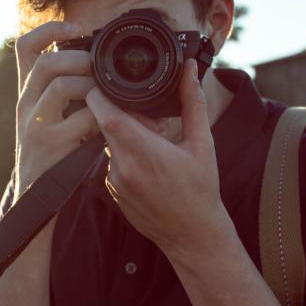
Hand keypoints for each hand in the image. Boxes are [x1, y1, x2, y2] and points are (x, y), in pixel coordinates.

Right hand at [14, 21, 99, 197]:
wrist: (37, 197)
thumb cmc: (54, 153)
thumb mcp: (53, 117)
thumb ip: (69, 93)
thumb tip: (99, 65)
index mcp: (28, 93)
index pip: (25, 48)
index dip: (49, 30)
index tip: (76, 27)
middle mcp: (26, 105)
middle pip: (46, 64)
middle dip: (79, 59)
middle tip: (101, 68)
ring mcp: (35, 125)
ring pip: (62, 86)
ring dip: (92, 86)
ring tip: (109, 98)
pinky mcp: (50, 145)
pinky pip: (82, 118)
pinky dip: (102, 116)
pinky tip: (110, 125)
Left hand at [85, 59, 230, 256]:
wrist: (192, 235)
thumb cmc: (201, 191)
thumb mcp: (202, 144)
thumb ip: (192, 103)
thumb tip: (189, 69)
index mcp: (144, 152)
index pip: (106, 113)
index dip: (103, 94)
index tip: (114, 85)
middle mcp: (122, 166)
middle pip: (105, 122)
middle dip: (123, 112)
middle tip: (151, 121)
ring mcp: (114, 181)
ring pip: (108, 141)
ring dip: (125, 134)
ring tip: (155, 144)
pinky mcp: (111, 190)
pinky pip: (111, 160)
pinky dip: (125, 154)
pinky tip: (149, 164)